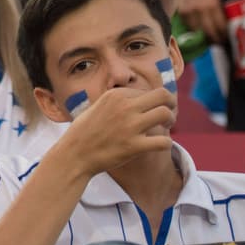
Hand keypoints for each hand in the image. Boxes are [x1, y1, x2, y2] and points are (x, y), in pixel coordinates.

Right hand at [54, 86, 174, 178]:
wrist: (74, 154)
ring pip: (166, 114)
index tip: (153, 111)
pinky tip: (158, 145)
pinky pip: (164, 141)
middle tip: (168, 116)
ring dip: (170, 121)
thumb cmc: (85, 132)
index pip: (149, 91)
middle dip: (171, 105)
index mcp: (116, 95)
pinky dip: (166, 143)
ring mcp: (130, 126)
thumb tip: (140, 99)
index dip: (155, 101)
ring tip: (165, 128)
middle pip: (163, 95)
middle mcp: (124, 106)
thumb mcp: (98, 106)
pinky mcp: (134, 146)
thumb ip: (118, 101)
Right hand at [179, 0, 226, 43]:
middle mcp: (201, 9)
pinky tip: (195, 30)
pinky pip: (187, 24)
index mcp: (213, 4)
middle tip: (217, 43)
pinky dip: (191, 28)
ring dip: (202, 36)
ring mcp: (190, 10)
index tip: (225, 39)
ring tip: (206, 38)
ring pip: (196, 30)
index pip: (220, 26)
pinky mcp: (180, 10)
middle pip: (209, 31)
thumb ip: (217, 8)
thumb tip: (222, 24)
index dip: (223, 34)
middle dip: (214, 39)